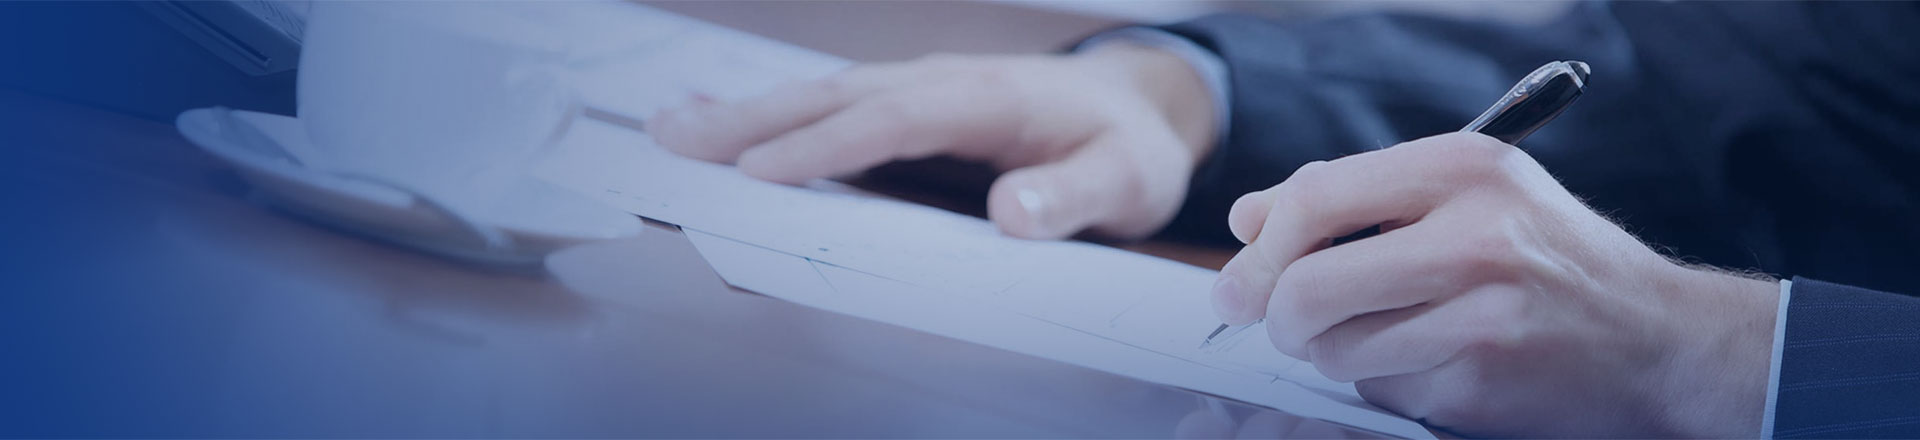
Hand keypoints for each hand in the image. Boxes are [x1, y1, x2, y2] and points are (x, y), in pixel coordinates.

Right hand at [648, 44, 1216, 239]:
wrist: (1138, 106)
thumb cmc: (1128, 149)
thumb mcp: (1126, 181)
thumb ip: (1075, 197)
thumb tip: (1013, 214)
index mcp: (988, 98)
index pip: (894, 119)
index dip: (826, 144)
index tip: (761, 171)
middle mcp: (941, 82)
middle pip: (836, 97)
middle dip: (754, 120)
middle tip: (676, 141)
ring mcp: (919, 89)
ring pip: (822, 97)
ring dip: (747, 114)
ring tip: (671, 130)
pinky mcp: (907, 106)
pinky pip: (832, 107)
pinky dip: (774, 115)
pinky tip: (716, 119)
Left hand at [1211, 133, 1778, 436]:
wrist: (1659, 337)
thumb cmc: (1547, 258)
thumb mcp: (1467, 195)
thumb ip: (1355, 199)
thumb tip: (1248, 220)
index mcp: (1462, 167)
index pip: (1313, 198)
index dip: (1263, 247)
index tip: (1246, 277)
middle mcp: (1474, 234)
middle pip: (1306, 286)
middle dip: (1278, 316)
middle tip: (1287, 325)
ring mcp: (1479, 312)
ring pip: (1333, 347)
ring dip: (1335, 353)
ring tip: (1383, 336)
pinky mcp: (1479, 379)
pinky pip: (1379, 389)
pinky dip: (1386, 382)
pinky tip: (1434, 362)